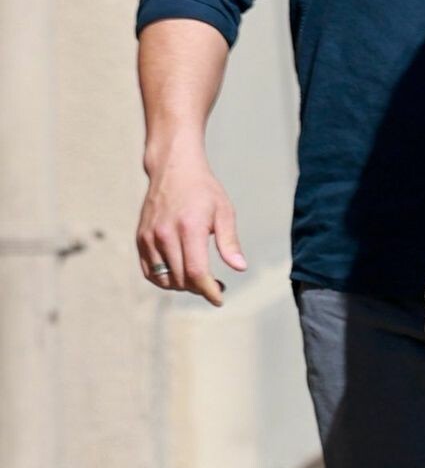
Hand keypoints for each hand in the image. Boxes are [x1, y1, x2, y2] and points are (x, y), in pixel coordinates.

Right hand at [137, 143, 245, 304]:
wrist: (173, 168)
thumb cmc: (203, 190)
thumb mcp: (224, 211)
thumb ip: (229, 242)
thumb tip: (240, 268)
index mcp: (189, 227)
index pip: (196, 272)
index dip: (209, 291)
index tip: (219, 299)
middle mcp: (165, 234)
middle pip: (181, 279)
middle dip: (201, 289)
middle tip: (216, 285)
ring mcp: (149, 237)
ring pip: (164, 279)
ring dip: (183, 286)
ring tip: (199, 279)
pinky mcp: (141, 238)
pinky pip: (149, 272)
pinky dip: (164, 280)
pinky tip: (180, 275)